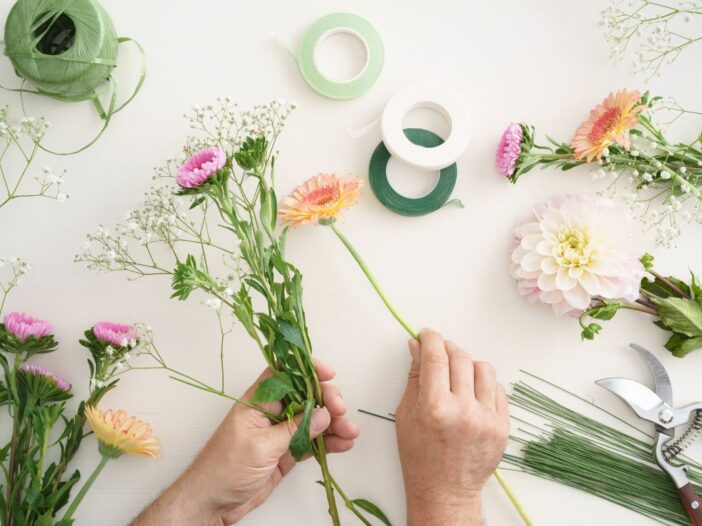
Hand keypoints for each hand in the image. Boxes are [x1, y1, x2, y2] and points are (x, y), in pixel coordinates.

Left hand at [132, 361, 358, 525]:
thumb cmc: (224, 469)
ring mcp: (279, 433)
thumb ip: (295, 430)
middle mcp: (270, 414)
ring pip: (312, 420)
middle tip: (341, 410)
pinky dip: (328, 442)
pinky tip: (342, 443)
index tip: (328, 373)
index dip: (306, 370)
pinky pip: (311, 442)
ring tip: (350, 432)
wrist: (211, 503)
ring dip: (333, 424)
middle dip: (326, 400)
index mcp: (258, 402)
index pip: (284, 374)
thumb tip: (323, 414)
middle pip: (305, 397)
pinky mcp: (285, 453)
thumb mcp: (262, 446)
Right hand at [395, 329, 508, 525]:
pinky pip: (498, 389)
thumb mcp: (406, 415)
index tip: (427, 334)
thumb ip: (415, 377)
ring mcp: (487, 419)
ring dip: (468, 365)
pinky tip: (471, 392)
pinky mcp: (503, 426)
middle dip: (447, 348)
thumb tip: (418, 347)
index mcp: (435, 408)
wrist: (445, 491)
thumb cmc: (420, 457)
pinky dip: (484, 384)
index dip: (431, 338)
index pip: (436, 357)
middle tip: (439, 352)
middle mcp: (464, 411)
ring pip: (483, 369)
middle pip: (460, 358)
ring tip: (457, 375)